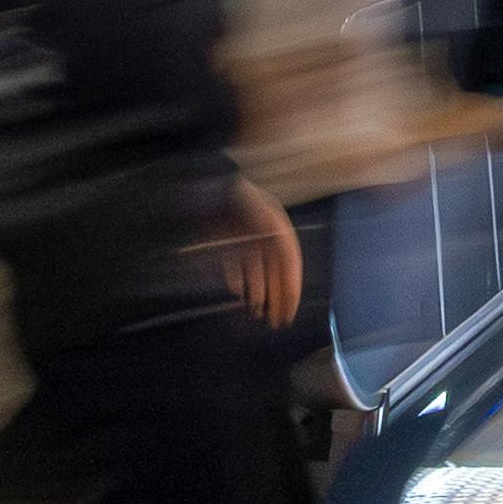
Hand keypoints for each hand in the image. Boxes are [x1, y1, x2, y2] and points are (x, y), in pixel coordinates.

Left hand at [223, 183, 304, 324]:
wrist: (210, 181)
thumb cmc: (239, 195)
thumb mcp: (263, 214)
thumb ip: (277, 240)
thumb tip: (289, 263)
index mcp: (279, 230)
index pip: (291, 266)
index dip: (292, 290)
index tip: (289, 312)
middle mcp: (265, 237)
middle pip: (275, 273)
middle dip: (276, 298)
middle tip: (275, 322)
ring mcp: (246, 240)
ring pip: (257, 272)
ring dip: (258, 293)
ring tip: (257, 314)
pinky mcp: (227, 241)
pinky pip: (235, 265)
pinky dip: (237, 279)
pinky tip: (238, 293)